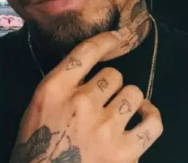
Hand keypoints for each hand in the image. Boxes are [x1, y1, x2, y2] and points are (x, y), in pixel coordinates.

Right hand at [10, 31, 162, 162]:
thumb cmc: (35, 153)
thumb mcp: (36, 111)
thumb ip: (60, 89)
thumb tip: (88, 75)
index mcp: (54, 90)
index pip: (86, 52)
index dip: (106, 41)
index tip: (117, 36)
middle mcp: (81, 102)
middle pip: (113, 75)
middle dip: (110, 87)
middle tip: (102, 103)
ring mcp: (105, 127)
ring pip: (133, 93)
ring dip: (128, 101)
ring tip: (120, 113)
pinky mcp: (125, 151)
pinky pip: (152, 122)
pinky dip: (150, 117)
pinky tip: (143, 118)